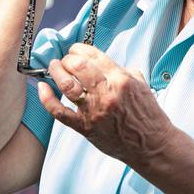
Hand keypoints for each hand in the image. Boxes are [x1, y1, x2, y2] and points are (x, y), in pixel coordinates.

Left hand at [39, 44, 173, 164]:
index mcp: (121, 80)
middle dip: (68, 58)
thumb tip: (103, 64)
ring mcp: (93, 111)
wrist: (151, 145)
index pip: (94, 56)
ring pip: (66, 85)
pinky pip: (59, 112)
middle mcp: (106, 93)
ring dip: (56, 72)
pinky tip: (42, 88)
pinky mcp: (85, 127)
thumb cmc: (147, 115)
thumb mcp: (141, 85)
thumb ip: (122, 71)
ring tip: (54, 67)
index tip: (76, 49)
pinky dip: (47, 99)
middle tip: (65, 59)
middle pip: (78, 66)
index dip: (80, 48)